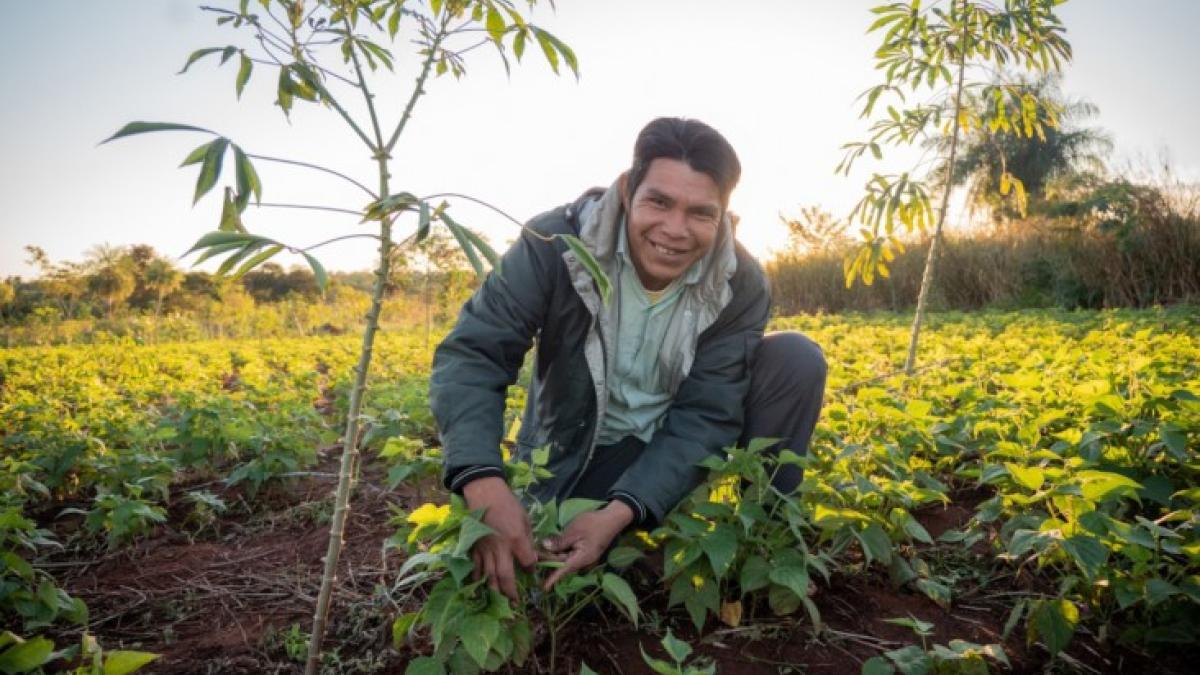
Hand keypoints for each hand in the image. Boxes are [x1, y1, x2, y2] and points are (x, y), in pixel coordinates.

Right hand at [462, 476, 537, 601]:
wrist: (485, 494)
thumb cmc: (508, 504)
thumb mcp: (525, 519)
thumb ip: (528, 539)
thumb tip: (532, 555)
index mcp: (516, 540)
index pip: (528, 562)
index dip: (532, 570)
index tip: (532, 571)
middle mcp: (500, 548)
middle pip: (505, 577)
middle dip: (510, 592)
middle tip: (515, 603)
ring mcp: (485, 549)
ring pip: (489, 576)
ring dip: (495, 590)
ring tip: (500, 600)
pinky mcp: (475, 547)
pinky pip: (476, 567)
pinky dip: (478, 578)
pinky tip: (481, 585)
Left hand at [540, 500, 633, 590]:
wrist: (612, 518)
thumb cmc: (593, 524)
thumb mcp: (574, 531)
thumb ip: (559, 542)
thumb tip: (544, 548)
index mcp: (582, 558)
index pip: (564, 570)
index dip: (553, 578)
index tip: (543, 587)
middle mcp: (583, 561)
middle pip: (562, 563)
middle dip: (549, 560)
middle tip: (535, 553)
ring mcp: (585, 556)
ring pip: (565, 559)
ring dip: (554, 555)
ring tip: (541, 549)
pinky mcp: (584, 550)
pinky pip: (570, 554)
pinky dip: (561, 550)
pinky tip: (553, 545)